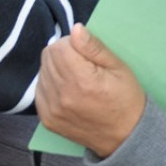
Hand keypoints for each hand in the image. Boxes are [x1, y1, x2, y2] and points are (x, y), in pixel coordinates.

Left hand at [36, 24, 145, 157]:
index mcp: (82, 81)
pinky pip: (39, 89)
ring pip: (42, 72)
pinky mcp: (46, 119)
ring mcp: (51, 110)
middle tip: (82, 64)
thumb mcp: (118, 67)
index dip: (73, 43)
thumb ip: (94, 47)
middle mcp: (62, 96)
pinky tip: (68, 90)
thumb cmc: (125, 98)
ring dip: (56, 69)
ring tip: (76, 78)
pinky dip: (51, 85)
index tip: (86, 53)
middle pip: (47, 56)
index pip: (59, 46)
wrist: (124, 137)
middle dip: (63, 53)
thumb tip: (75, 29)